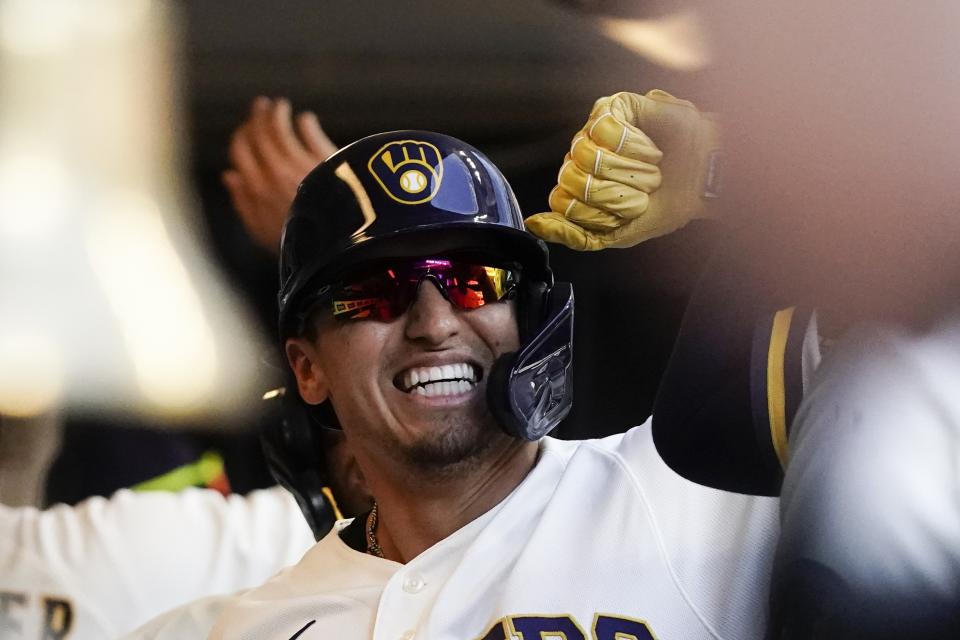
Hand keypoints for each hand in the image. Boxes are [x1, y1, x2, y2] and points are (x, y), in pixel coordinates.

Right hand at [223, 97, 337, 252]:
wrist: (340, 250)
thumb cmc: (302, 246)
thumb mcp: (263, 233)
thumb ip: (244, 203)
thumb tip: (229, 175)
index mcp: (256, 189)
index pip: (241, 152)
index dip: (241, 137)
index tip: (246, 130)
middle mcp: (274, 173)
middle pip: (260, 135)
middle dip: (258, 117)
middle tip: (262, 106)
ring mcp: (300, 164)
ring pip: (281, 128)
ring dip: (277, 113)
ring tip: (280, 106)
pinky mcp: (325, 160)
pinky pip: (309, 132)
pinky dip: (305, 123)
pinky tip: (306, 119)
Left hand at [525, 90, 719, 250]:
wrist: (705, 179)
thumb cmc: (668, 201)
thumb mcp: (618, 232)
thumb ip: (574, 234)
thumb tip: (534, 224)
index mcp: (579, 185)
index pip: (562, 201)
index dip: (598, 211)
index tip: (627, 210)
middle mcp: (582, 156)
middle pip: (571, 179)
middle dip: (614, 192)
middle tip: (642, 189)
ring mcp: (595, 129)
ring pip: (586, 154)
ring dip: (628, 170)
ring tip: (650, 168)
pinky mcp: (614, 106)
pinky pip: (604, 129)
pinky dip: (635, 145)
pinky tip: (651, 148)